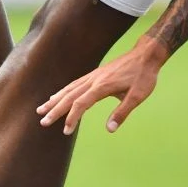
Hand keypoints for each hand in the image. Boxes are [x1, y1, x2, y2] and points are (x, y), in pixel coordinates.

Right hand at [36, 37, 168, 134]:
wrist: (146, 55)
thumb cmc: (144, 75)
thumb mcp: (138, 96)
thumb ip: (123, 112)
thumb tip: (110, 129)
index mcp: (102, 86)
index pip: (81, 104)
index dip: (72, 118)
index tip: (66, 131)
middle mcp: (93, 80)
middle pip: (69, 96)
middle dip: (55, 110)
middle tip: (42, 122)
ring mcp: (92, 76)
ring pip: (68, 89)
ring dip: (54, 100)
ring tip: (41, 109)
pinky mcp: (94, 75)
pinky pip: (73, 84)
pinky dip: (62, 92)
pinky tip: (56, 97)